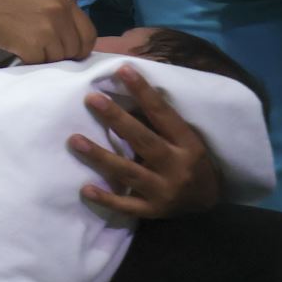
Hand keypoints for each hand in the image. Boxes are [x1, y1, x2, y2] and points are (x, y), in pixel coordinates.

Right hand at [0, 0, 94, 64]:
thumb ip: (60, 14)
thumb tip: (72, 40)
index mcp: (64, 0)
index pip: (89, 34)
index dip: (80, 47)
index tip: (68, 51)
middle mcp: (60, 14)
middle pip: (76, 49)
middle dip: (62, 55)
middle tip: (42, 50)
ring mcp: (48, 30)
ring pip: (58, 59)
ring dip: (45, 58)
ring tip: (27, 47)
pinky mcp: (32, 46)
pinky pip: (40, 64)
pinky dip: (29, 61)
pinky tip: (18, 50)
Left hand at [68, 64, 221, 218]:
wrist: (208, 201)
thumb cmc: (190, 160)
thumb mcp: (185, 139)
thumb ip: (158, 122)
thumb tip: (125, 92)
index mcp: (187, 144)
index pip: (163, 114)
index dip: (143, 92)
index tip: (122, 70)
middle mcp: (176, 167)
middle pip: (144, 141)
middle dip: (117, 120)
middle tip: (92, 99)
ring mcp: (164, 191)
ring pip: (129, 172)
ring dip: (100, 156)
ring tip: (74, 140)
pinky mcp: (152, 211)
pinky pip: (126, 206)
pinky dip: (106, 198)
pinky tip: (85, 189)